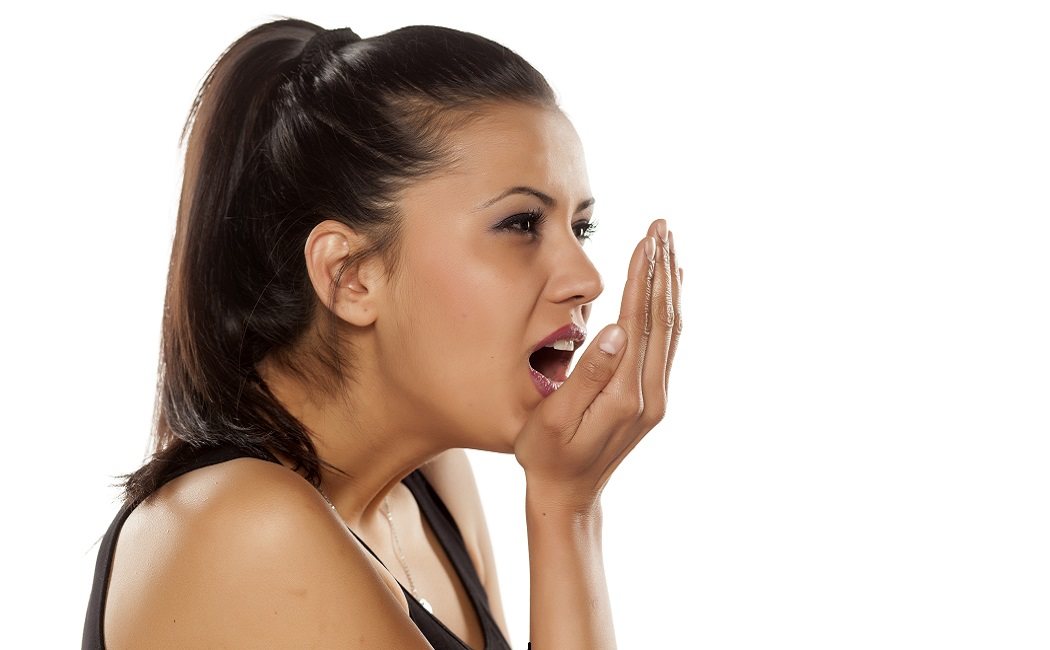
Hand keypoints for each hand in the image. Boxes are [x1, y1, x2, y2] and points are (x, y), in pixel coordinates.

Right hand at [514, 219, 682, 510]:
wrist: (569, 495)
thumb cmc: (547, 456)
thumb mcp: (554, 419)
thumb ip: (587, 375)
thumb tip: (616, 330)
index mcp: (624, 394)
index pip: (638, 321)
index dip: (643, 277)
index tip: (647, 238)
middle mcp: (649, 393)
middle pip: (662, 318)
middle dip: (661, 268)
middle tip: (661, 225)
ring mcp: (655, 396)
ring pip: (670, 329)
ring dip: (669, 283)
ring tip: (667, 245)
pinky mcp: (652, 398)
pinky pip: (667, 344)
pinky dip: (669, 309)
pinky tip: (668, 289)